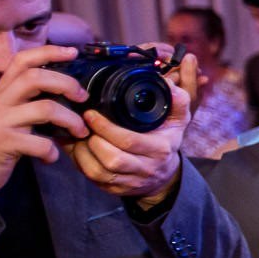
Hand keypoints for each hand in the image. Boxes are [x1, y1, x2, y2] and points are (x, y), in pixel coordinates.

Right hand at [0, 45, 87, 195]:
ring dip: (71, 120)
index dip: (48, 52)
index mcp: (2, 92)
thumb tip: (65, 91)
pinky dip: (51, 151)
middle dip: (66, 84)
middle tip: (83, 97)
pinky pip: (39, 143)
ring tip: (80, 131)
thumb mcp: (8, 115)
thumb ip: (28, 101)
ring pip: (44, 109)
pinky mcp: (3, 144)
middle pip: (35, 78)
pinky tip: (51, 157)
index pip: (22, 61)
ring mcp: (0, 122)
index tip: (72, 51)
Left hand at [71, 50, 193, 207]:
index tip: (91, 112)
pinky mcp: (115, 190)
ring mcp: (129, 182)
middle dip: (92, 138)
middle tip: (80, 121)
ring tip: (75, 132)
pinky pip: (91, 178)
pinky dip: (79, 161)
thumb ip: (180, 94)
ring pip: (98, 170)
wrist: (164, 176)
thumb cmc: (166, 139)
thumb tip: (183, 68)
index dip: (106, 128)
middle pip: (112, 158)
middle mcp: (147, 169)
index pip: (129, 141)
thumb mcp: (178, 118)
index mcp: (162, 149)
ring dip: (82, 151)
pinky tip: (75, 146)